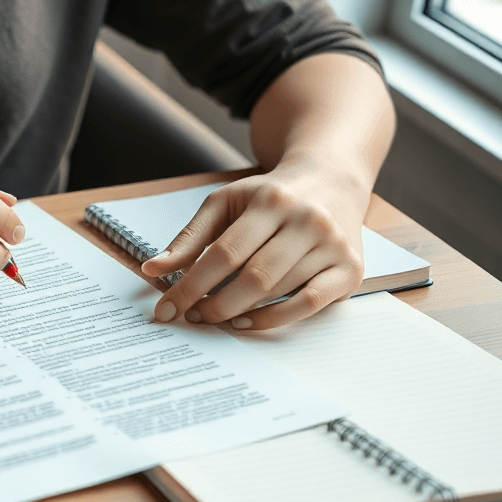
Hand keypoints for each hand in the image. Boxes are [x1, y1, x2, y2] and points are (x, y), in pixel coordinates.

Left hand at [140, 162, 368, 329]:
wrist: (332, 180)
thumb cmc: (271, 196)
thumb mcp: (226, 203)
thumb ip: (190, 237)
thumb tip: (151, 269)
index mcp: (271, 201)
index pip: (223, 253)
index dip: (191, 286)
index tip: (166, 309)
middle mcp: (308, 221)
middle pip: (253, 277)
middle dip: (215, 304)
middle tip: (192, 317)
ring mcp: (332, 246)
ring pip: (278, 292)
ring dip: (239, 312)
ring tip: (214, 316)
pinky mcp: (350, 270)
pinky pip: (308, 305)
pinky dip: (274, 319)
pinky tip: (246, 321)